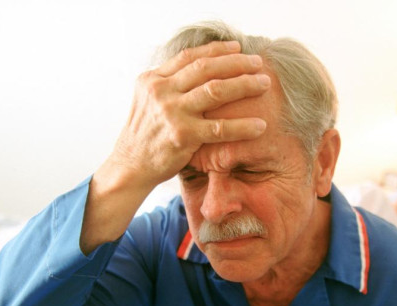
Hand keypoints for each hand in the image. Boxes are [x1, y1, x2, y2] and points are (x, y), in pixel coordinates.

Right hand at [80, 41, 269, 253]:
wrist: (131, 166)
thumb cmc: (146, 135)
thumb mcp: (149, 101)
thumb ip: (170, 85)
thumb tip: (202, 70)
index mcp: (153, 79)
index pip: (189, 57)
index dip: (217, 50)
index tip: (238, 48)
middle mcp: (161, 91)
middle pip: (206, 68)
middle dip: (236, 63)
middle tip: (258, 63)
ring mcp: (171, 112)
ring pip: (216, 90)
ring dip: (244, 85)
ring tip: (264, 84)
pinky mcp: (183, 135)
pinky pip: (220, 128)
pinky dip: (243, 126)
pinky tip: (260, 126)